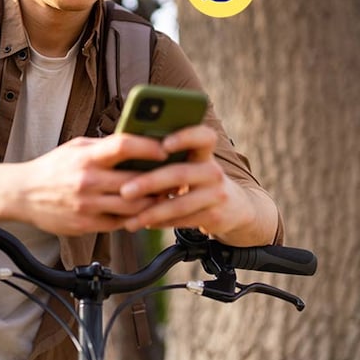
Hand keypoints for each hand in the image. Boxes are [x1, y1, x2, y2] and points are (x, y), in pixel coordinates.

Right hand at [8, 134, 168, 235]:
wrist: (21, 194)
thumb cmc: (52, 168)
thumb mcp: (75, 147)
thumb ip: (104, 146)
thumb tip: (137, 141)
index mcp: (86, 157)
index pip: (124, 146)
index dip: (149, 147)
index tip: (166, 149)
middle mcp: (87, 182)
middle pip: (135, 181)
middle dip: (160, 181)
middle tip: (176, 177)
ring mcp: (87, 206)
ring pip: (132, 207)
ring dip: (153, 203)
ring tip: (164, 196)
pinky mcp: (85, 225)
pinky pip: (119, 223)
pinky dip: (135, 218)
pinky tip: (143, 212)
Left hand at [117, 125, 276, 245]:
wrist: (235, 207)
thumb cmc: (199, 179)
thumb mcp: (194, 163)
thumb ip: (171, 157)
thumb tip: (128, 153)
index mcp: (205, 153)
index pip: (203, 136)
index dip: (185, 137)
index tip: (164, 143)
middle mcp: (213, 171)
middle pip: (180, 174)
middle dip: (149, 183)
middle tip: (124, 191)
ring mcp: (216, 195)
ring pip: (180, 204)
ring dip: (151, 212)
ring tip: (130, 218)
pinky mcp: (214, 217)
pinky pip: (182, 221)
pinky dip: (160, 223)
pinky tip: (142, 223)